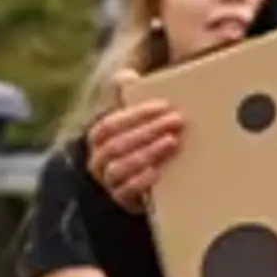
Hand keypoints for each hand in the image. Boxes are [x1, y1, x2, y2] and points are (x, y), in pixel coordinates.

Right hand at [86, 93, 185, 211]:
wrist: (156, 186)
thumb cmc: (147, 144)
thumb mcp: (142, 121)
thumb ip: (132, 96)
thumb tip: (127, 76)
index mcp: (99, 139)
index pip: (110, 124)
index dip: (135, 114)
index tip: (164, 105)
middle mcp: (99, 160)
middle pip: (117, 144)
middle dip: (148, 131)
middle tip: (177, 121)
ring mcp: (109, 182)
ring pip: (120, 167)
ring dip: (147, 153)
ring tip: (172, 142)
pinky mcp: (123, 201)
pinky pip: (125, 192)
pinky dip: (141, 180)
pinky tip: (158, 171)